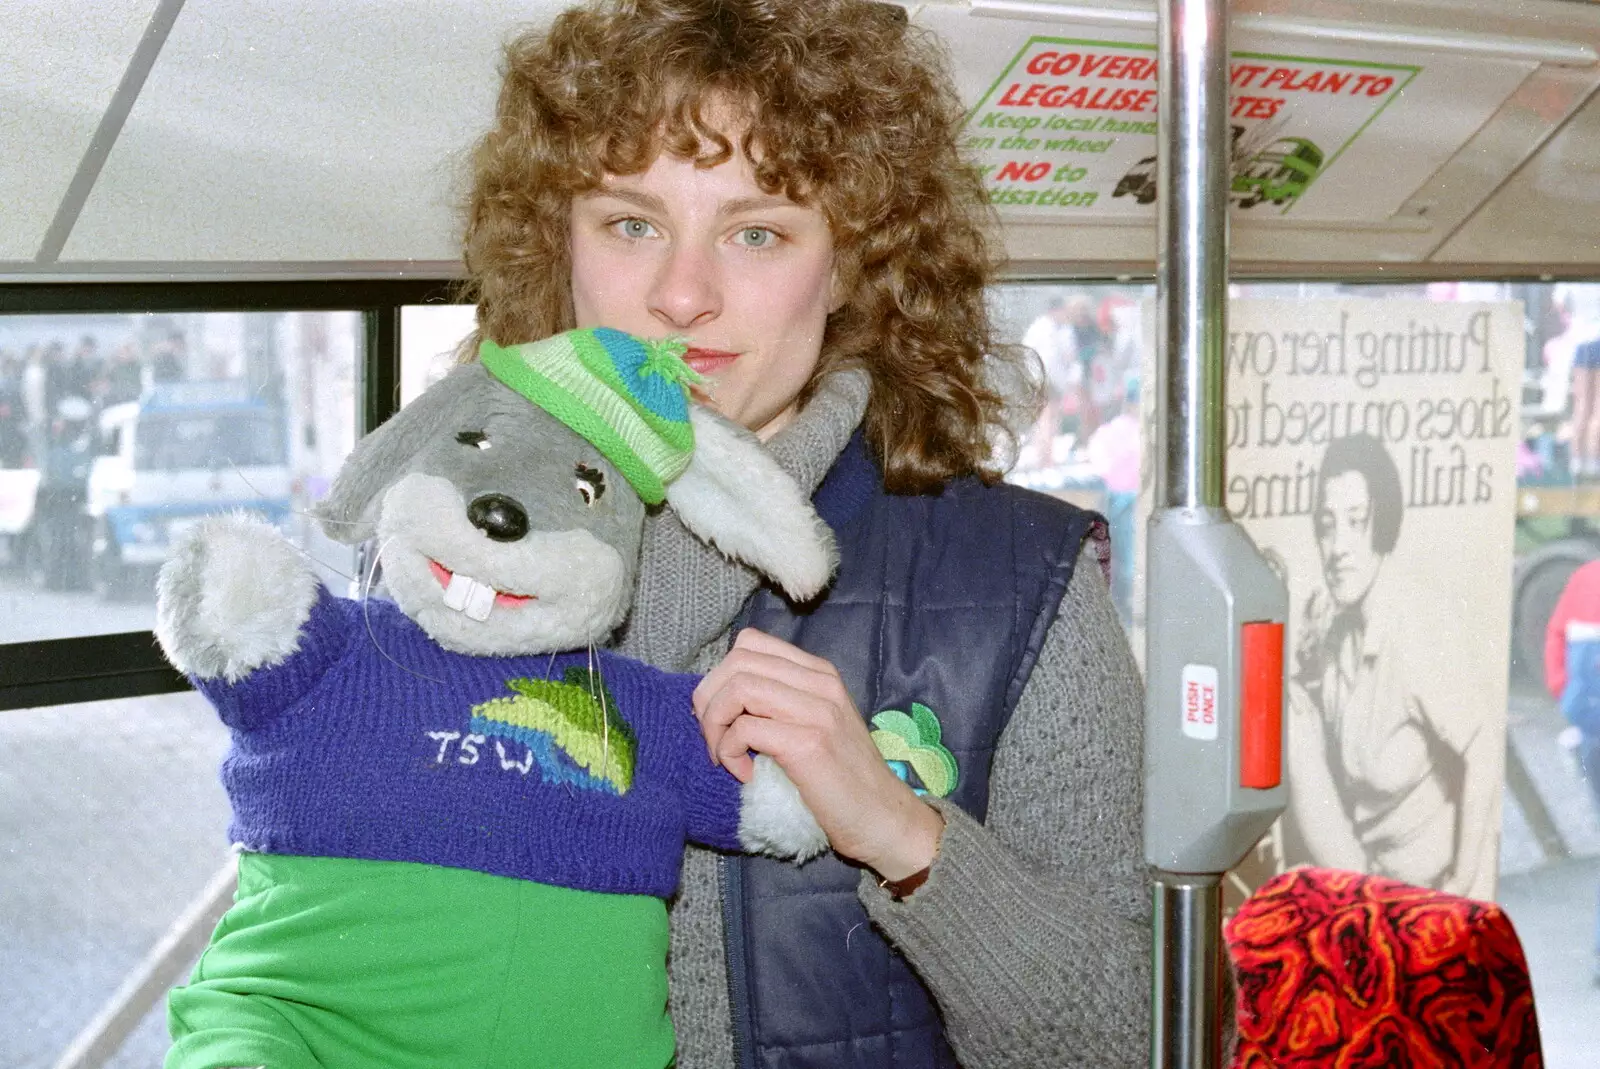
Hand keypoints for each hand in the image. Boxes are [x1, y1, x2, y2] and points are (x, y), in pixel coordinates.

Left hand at [693, 629, 943, 880]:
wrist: (882, 818)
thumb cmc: (842, 778)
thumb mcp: (816, 723)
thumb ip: (781, 700)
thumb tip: (721, 696)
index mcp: (820, 673)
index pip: (750, 643)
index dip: (720, 675)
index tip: (717, 712)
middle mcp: (820, 682)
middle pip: (737, 661)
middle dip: (708, 699)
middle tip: (713, 737)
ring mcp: (817, 710)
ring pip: (737, 688)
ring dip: (714, 725)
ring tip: (723, 755)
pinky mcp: (808, 743)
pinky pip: (744, 729)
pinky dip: (729, 752)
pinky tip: (744, 774)